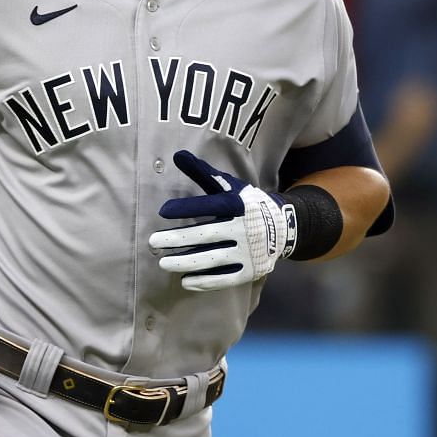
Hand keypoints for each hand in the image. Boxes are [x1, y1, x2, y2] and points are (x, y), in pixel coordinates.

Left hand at [149, 150, 295, 291]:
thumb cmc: (246, 204)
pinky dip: (204, 281)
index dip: (187, 208)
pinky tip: (185, 280)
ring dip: (186, 262)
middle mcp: (244, 228)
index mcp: (239, 204)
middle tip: (153, 241)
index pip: (211, 205)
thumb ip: (203, 173)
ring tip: (163, 263)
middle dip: (179, 239)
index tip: (163, 211)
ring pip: (213, 259)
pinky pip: (225, 279)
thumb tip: (177, 155)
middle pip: (207, 235)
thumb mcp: (229, 185)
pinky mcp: (250, 270)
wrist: (282, 227)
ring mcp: (248, 251)